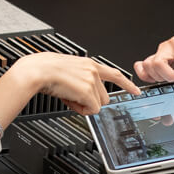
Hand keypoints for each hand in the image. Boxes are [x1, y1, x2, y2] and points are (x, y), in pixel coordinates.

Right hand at [12, 52, 140, 114]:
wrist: (37, 71)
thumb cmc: (45, 70)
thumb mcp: (68, 71)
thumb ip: (80, 79)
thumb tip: (81, 94)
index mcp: (88, 64)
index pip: (114, 73)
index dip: (126, 84)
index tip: (136, 90)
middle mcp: (93, 70)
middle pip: (105, 97)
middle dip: (91, 101)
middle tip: (74, 97)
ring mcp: (91, 80)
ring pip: (98, 104)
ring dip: (84, 105)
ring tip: (68, 96)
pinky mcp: (87, 91)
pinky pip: (91, 110)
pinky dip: (80, 109)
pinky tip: (69, 101)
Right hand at [134, 27, 173, 90]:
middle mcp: (165, 47)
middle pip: (158, 63)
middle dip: (170, 76)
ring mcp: (157, 53)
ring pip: (149, 67)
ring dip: (160, 77)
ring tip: (172, 76)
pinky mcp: (152, 60)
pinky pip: (142, 68)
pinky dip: (145, 76)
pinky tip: (156, 79)